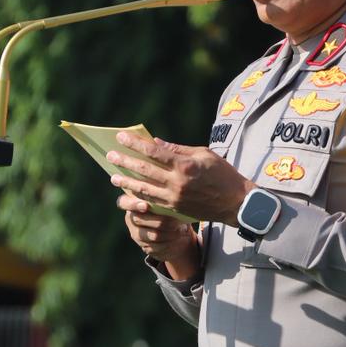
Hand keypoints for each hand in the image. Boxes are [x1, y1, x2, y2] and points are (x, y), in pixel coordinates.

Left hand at [106, 132, 254, 225]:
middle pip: (145, 170)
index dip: (135, 144)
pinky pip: (152, 202)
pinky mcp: (176, 209)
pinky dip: (139, 196)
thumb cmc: (222, 173)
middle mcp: (178, 182)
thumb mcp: (204, 154)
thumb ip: (179, 149)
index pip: (154, 152)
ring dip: (127, 182)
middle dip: (125, 162)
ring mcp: (175, 198)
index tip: (121, 137)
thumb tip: (156, 143)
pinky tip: (130, 192)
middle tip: (110, 156)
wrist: (235, 203)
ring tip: (113, 178)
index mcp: (185, 165)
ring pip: (145, 189)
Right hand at [116, 191, 199, 277]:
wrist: (177, 233)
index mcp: (133, 203)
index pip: (123, 202)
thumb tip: (168, 196)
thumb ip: (161, 199)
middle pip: (140, 220)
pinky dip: (170, 241)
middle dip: (161, 220)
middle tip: (176, 219)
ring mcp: (137, 234)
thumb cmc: (171, 210)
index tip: (145, 206)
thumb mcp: (166, 202)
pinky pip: (157, 246)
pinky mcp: (145, 247)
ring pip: (151, 235)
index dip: (132, 204)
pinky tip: (178, 236)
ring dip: (169, 232)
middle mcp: (132, 219)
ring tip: (181, 228)